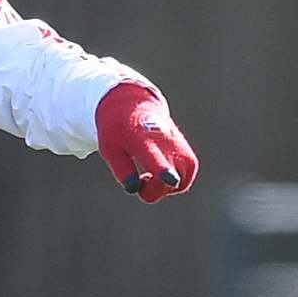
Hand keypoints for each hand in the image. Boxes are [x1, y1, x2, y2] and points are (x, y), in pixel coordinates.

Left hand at [94, 82, 198, 203]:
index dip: (163, 171)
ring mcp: (179, 146)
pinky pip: (187, 176)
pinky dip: (175, 183)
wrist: (133, 107)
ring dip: (166, 188)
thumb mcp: (110, 149)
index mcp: (142, 140)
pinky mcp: (186, 151)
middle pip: (172, 177)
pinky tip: (160, 176)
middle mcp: (165, 142)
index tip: (170, 180)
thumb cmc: (118, 132)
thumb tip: (133, 189)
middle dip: (155, 190)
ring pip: (183, 180)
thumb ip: (122, 169)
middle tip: (141, 179)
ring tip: (150, 176)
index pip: (155, 158)